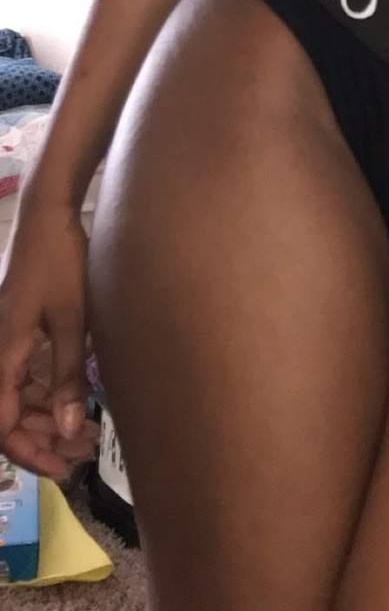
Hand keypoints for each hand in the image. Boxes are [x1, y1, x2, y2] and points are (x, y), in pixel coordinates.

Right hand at [0, 207, 99, 481]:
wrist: (47, 216)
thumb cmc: (61, 262)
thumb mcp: (73, 320)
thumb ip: (68, 376)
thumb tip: (70, 430)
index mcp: (1, 355)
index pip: (1, 425)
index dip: (28, 453)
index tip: (61, 469)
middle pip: (8, 416)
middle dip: (42, 441)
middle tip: (82, 456)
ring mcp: (4, 343)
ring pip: (16, 398)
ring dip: (45, 420)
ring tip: (84, 436)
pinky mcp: (16, 332)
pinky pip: (22, 377)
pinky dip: (44, 395)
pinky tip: (73, 403)